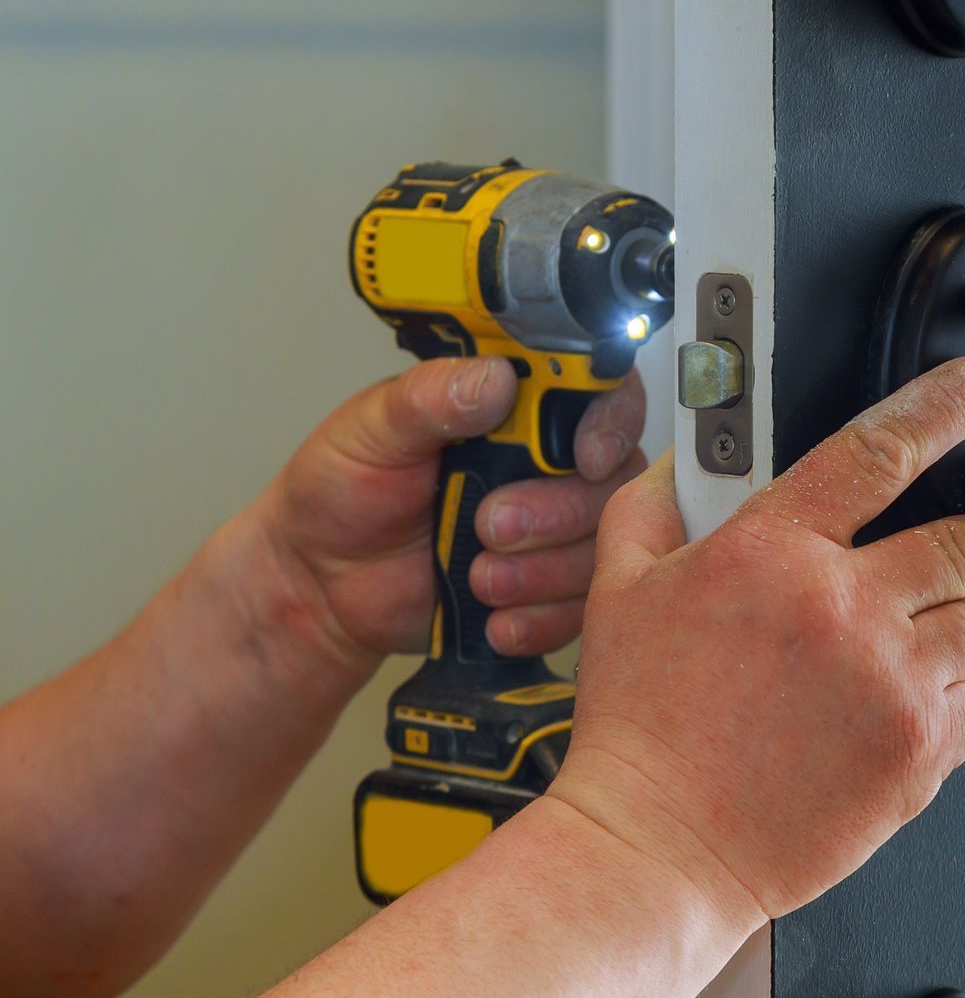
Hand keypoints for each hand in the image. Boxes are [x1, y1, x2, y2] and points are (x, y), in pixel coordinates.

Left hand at [252, 356, 649, 669]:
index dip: (610, 423)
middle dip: (557, 512)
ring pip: (601, 547)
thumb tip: (495, 378)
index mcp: (514, 408)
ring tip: (479, 579)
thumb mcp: (371, 430)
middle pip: (612, 480)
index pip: (601, 393)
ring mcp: (552, 528)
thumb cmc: (340, 494)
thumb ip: (430, 397)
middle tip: (489, 525)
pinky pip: (580, 607)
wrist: (319, 584)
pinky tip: (494, 617)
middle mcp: (546, 463)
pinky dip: (540, 618)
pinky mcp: (547, 588)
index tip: (583, 456)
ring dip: (545, 572)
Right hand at [548, 356, 964, 927]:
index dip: (947, 406)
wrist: (654, 847)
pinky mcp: (916, 753)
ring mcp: (889, 681)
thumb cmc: (638, 731)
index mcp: (772, 551)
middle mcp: (843, 607)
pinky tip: (931, 699)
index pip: (880, 449)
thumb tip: (682, 463)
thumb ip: (652, 508)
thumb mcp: (618, 594)